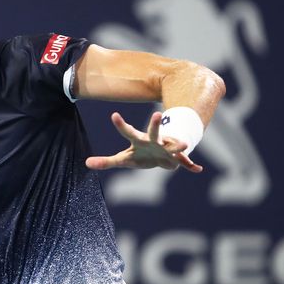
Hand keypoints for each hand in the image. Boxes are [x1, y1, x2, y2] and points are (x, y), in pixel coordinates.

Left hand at [86, 111, 202, 172]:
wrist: (163, 155)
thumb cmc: (142, 155)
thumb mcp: (124, 159)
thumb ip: (106, 161)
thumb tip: (87, 163)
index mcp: (139, 140)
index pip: (128, 132)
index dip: (120, 124)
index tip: (113, 115)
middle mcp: (154, 141)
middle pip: (154, 131)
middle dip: (156, 124)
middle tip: (157, 114)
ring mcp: (167, 148)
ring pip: (173, 145)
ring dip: (178, 145)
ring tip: (185, 145)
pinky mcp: (177, 158)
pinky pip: (185, 162)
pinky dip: (190, 165)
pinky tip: (197, 170)